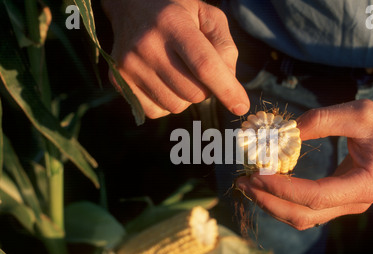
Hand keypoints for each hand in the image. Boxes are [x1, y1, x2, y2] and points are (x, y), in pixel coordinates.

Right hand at [101, 0, 248, 118]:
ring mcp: (129, 65)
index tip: (241, 106)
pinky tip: (163, 82)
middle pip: (193, 92)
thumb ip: (225, 47)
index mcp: (173, 23)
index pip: (204, 66)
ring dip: (186, 96)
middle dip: (206, 89)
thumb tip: (229, 84)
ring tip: (179, 72)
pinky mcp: (119, 81)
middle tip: (198, 71)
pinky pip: (156, 112)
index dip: (226, 89)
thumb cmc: (177, 13)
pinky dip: (167, 103)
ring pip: (176, 105)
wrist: (130, 6)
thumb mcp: (207, 16)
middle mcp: (147, 45)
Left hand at [236, 98, 372, 229]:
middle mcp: (356, 202)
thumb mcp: (359, 113)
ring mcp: (348, 203)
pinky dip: (285, 199)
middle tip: (243, 182)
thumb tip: (283, 131)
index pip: (314, 197)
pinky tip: (269, 185)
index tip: (256, 174)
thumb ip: (321, 120)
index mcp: (364, 186)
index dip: (282, 189)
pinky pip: (308, 207)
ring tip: (249, 184)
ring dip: (274, 204)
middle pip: (304, 216)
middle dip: (270, 202)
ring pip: (304, 217)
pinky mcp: (341, 197)